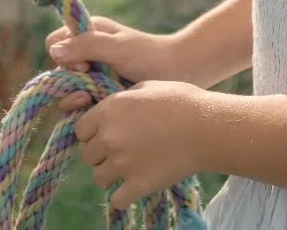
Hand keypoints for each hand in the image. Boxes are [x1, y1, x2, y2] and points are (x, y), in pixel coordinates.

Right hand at [47, 18, 184, 112]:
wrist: (177, 73)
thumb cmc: (149, 55)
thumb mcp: (118, 47)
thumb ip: (87, 45)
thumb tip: (54, 50)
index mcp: (88, 33)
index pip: (55, 43)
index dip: (63, 56)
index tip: (83, 66)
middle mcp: (86, 53)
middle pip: (59, 71)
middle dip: (70, 83)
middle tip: (88, 91)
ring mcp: (92, 75)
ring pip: (68, 91)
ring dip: (77, 99)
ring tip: (93, 102)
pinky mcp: (99, 95)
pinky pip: (81, 106)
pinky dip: (86, 110)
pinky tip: (99, 112)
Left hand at [74, 80, 206, 210]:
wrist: (205, 127)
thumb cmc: (179, 100)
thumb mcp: (146, 87)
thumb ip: (123, 99)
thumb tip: (115, 110)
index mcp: (109, 110)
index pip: (81, 130)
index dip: (92, 132)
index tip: (105, 134)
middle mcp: (109, 137)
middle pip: (88, 155)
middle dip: (101, 154)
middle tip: (120, 151)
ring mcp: (122, 163)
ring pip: (98, 178)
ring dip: (110, 174)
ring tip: (128, 168)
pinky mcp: (138, 185)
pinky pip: (117, 199)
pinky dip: (123, 196)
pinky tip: (134, 186)